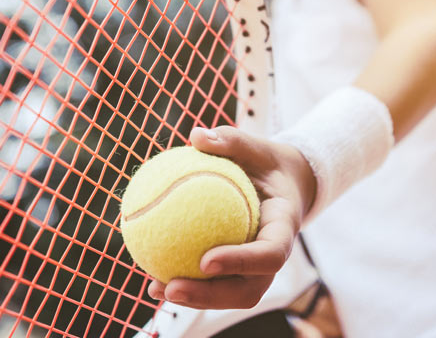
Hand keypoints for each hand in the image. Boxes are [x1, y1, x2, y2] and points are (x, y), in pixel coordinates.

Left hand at [147, 126, 316, 308]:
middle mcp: (274, 255)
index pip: (270, 253)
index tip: (206, 260)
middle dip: (211, 296)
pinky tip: (151, 278)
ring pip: (230, 296)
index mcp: (284, 227)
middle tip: (173, 286)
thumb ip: (230, 141)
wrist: (283, 184)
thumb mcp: (254, 146)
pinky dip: (186, 283)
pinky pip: (213, 284)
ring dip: (194, 299)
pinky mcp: (240, 273)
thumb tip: (196, 136)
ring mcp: (257, 269)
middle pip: (248, 289)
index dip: (241, 262)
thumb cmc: (265, 162)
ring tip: (155, 288)